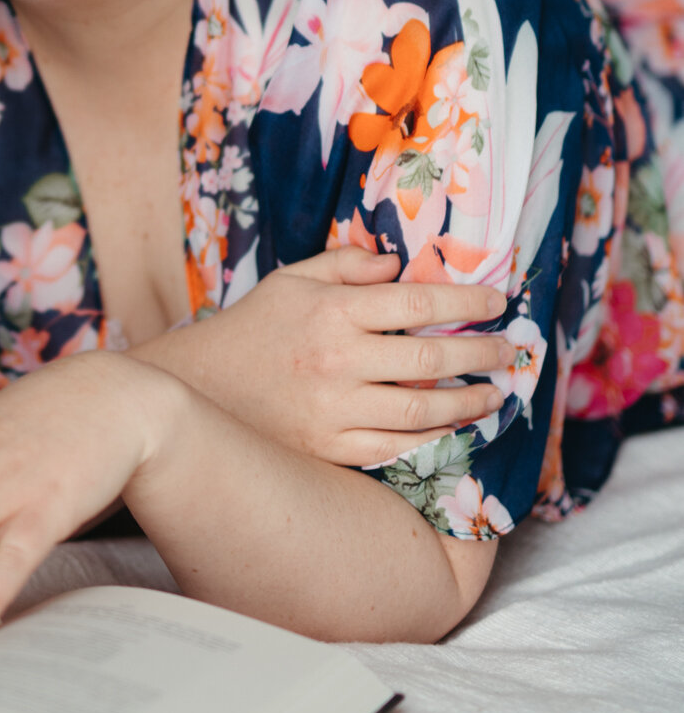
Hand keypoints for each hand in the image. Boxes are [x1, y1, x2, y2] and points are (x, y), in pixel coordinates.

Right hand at [137, 247, 514, 467]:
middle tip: (510, 352)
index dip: (464, 302)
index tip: (497, 301)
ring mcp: (334, 409)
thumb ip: (346, 265)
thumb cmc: (253, 328)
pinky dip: (431, 439)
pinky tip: (452, 430)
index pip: (415, 302)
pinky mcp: (329, 448)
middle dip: (480, 353)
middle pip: (429, 358)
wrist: (201, 388)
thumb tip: (398, 264)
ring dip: (467, 402)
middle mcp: (337, 359)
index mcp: (331, 310)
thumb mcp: (292, 279)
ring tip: (493, 396)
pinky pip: (394, 447)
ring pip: (420, 409)